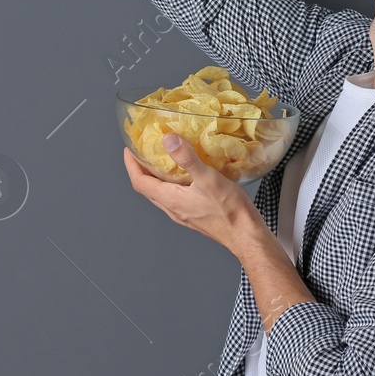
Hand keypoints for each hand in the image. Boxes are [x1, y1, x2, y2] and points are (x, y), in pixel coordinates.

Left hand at [123, 134, 264, 253]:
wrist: (246, 235)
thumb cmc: (229, 210)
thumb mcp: (209, 179)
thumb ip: (187, 159)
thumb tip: (168, 139)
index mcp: (171, 200)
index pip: (139, 182)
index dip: (131, 165)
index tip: (128, 149)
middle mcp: (173, 209)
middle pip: (147, 189)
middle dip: (140, 169)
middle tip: (141, 151)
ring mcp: (183, 215)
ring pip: (160, 194)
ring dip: (155, 178)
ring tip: (161, 160)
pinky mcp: (194, 216)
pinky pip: (174, 198)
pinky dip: (171, 184)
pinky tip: (185, 176)